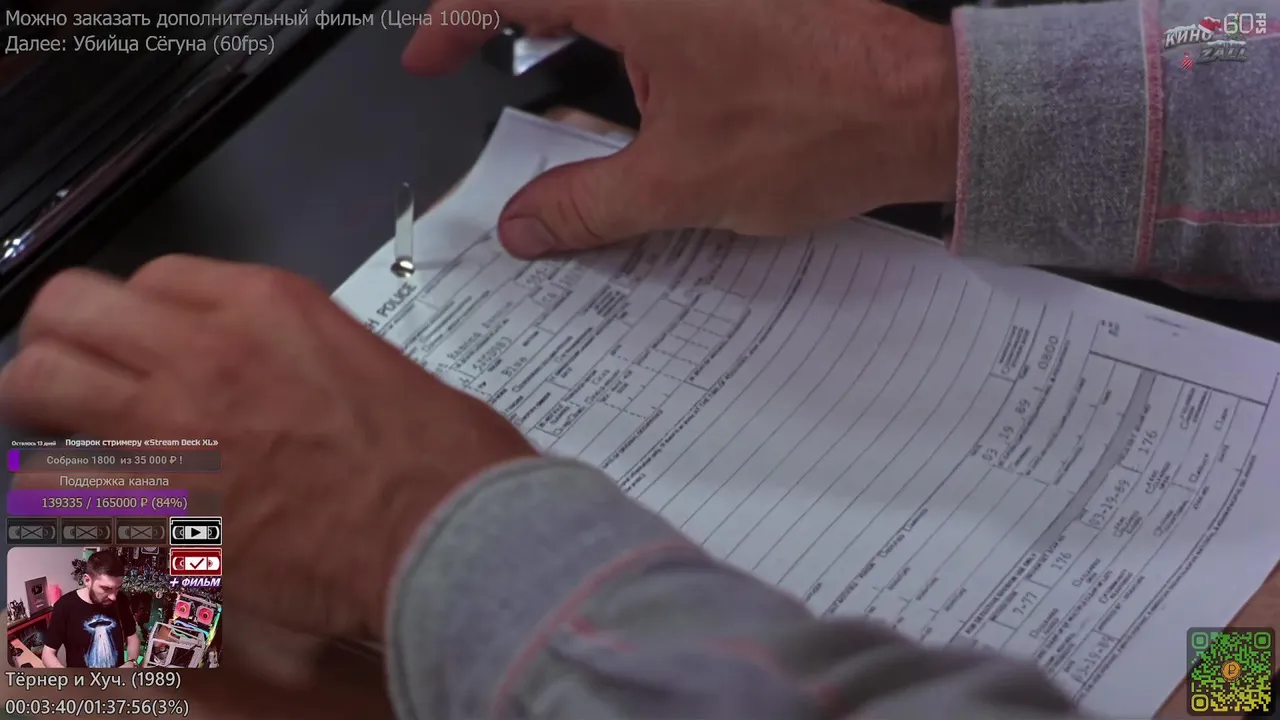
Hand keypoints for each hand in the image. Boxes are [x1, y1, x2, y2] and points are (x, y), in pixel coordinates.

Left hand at [0, 257, 537, 639]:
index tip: (152, 351)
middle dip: (65, 339)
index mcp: (268, 304)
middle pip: (72, 306)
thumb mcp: (373, 363)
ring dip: (44, 410)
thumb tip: (283, 382)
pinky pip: (56, 485)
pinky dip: (68, 495)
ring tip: (71, 439)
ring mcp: (171, 424)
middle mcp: (204, 348)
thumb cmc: (441, 455)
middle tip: (81, 381)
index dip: (146, 317)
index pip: (156, 278)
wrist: (446, 535)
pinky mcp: (155, 507)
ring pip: (38, 379)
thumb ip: (305, 355)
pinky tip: (100, 508)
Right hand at [403, 0, 957, 257]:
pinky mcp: (740, 2)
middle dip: (510, 28)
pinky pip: (657, 15)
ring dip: (572, 40)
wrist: (924, 110)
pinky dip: (626, 47)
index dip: (453, 22)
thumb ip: (586, 206)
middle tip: (479, 69)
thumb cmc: (821, 122)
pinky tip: (636, 103)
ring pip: (611, 4)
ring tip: (556, 101)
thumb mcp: (679, 183)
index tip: (428, 59)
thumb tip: (527, 225)